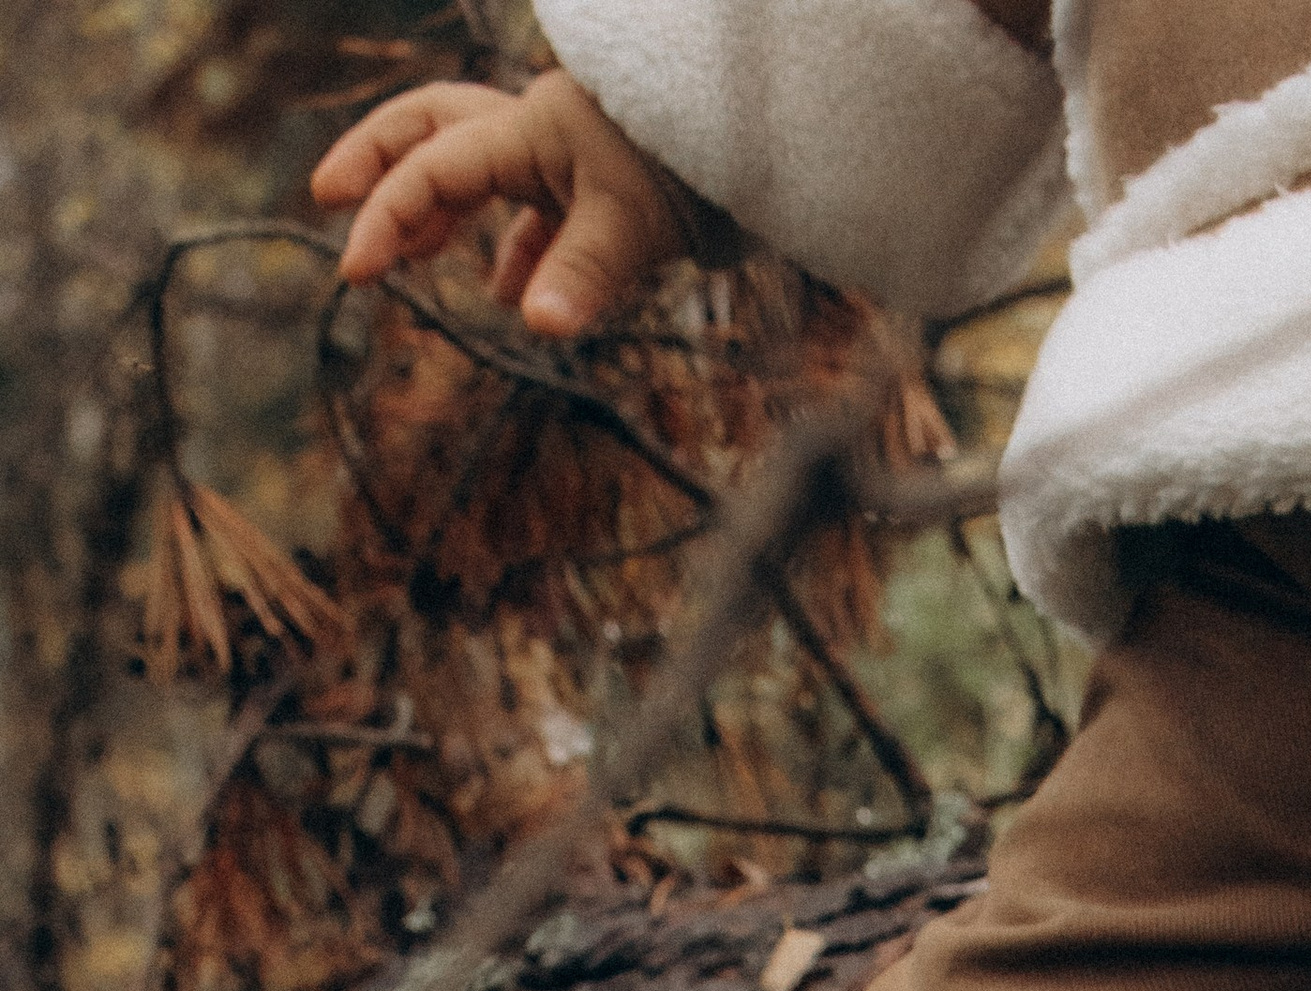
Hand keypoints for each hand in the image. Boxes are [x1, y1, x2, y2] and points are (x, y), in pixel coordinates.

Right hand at [312, 70, 689, 336]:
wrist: (766, 144)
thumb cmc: (696, 170)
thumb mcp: (637, 222)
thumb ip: (585, 270)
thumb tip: (537, 322)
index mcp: (529, 131)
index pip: (434, 170)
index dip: (387, 217)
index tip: (353, 271)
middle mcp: (537, 131)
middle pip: (430, 130)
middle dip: (376, 165)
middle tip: (325, 199)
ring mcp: (565, 156)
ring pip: (477, 165)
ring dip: (437, 206)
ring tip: (407, 259)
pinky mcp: (598, 185)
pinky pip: (536, 208)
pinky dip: (513, 246)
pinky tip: (509, 292)